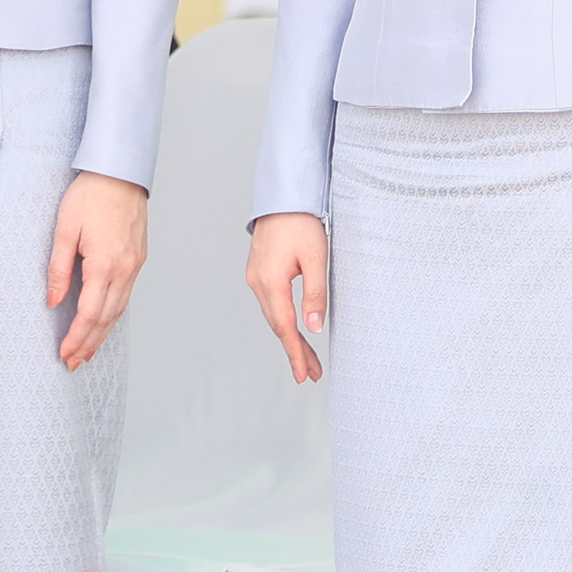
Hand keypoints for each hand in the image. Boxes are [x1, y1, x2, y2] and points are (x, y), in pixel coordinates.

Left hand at [46, 171, 147, 370]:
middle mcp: (124, 270)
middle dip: (89, 344)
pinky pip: (126, 295)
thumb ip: (58, 269)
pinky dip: (114, 315)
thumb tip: (53, 301)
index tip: (65, 353)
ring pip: (119, 310)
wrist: (120, 172)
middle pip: (106, 319)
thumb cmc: (91, 195)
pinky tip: (104, 322)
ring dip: (102, 333)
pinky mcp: (138, 258)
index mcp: (104, 264)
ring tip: (88, 351)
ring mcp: (134, 265)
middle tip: (74, 363)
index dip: (76, 338)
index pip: (89, 314)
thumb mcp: (64, 230)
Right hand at [246, 214, 328, 382]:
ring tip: (307, 357)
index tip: (304, 374)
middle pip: (277, 326)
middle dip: (295, 350)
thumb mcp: (316, 258)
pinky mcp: (258, 271)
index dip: (295, 353)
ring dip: (289, 337)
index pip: (284, 327)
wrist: (283, 197)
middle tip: (310, 373)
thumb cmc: (302, 223)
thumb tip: (314, 327)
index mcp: (270, 281)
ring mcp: (255, 277)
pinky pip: (270, 303)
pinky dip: (282, 320)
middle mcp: (257, 282)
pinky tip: (293, 327)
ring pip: (272, 316)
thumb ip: (315, 294)